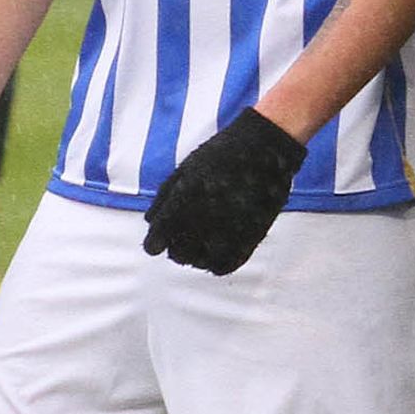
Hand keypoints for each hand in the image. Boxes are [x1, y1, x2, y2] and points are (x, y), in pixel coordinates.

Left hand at [143, 108, 305, 275]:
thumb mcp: (186, 169)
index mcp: (184, 201)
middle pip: (178, 254)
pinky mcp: (249, 237)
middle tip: (181, 238)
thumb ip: (164, 197)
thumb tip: (150, 222)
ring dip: (196, 256)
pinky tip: (217, 250)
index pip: (158, 240)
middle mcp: (204, 220)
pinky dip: (217, 262)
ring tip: (200, 244)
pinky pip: (226, 265)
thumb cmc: (222, 154)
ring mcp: (228, 231)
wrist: (264, 148)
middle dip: (176, 248)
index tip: (157, 243)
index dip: (155, 243)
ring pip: (201, 263)